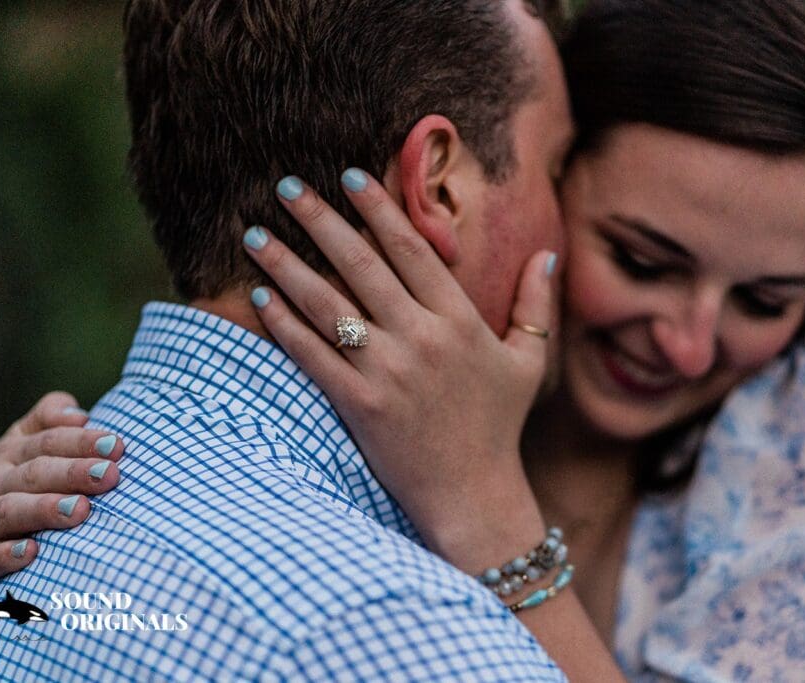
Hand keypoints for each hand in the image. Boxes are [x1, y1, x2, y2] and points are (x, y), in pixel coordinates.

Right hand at [0, 392, 123, 620]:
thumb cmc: (2, 492)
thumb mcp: (19, 452)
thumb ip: (48, 424)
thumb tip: (80, 413)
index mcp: (10, 455)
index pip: (47, 442)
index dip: (81, 441)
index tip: (117, 445)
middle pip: (33, 473)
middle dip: (72, 472)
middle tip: (109, 475)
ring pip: (7, 511)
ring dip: (44, 510)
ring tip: (80, 510)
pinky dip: (3, 555)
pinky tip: (30, 553)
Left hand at [242, 171, 557, 569]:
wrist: (474, 496)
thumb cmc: (497, 425)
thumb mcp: (528, 361)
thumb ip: (536, 303)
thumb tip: (548, 253)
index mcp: (459, 320)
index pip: (412, 249)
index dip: (378, 208)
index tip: (348, 175)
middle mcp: (422, 338)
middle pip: (361, 265)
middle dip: (320, 220)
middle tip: (288, 186)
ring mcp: (388, 372)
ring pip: (328, 305)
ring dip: (288, 265)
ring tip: (256, 235)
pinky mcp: (360, 405)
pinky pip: (313, 356)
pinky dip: (285, 325)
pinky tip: (261, 297)